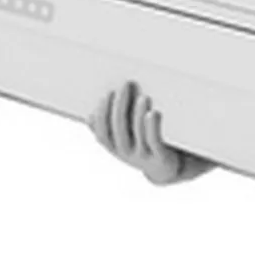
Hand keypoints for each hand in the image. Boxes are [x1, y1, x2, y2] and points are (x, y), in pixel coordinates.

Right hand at [89, 82, 211, 185]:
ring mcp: (143, 156)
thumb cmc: (141, 145)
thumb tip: (90, 113)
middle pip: (119, 129)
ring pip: (138, 134)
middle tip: (125, 85)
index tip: (107, 94)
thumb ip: (111, 125)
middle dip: (120, 105)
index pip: (102, 133)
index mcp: (114, 147)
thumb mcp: (123, 138)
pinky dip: (153, 127)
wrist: (164, 168)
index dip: (102, 114)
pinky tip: (154, 113)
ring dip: (138, 113)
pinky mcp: (160, 157)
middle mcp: (125, 153)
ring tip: (143, 97)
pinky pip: (155, 141)